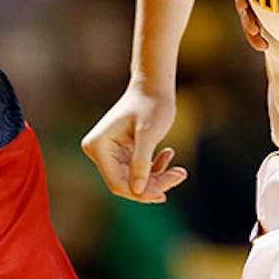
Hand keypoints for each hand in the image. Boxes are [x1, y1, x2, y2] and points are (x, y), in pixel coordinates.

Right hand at [81, 84, 187, 202]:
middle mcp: (97, 150)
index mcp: (98, 146)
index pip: (117, 183)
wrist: (154, 85)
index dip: (141, 193)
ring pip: (134, 178)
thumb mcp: (149, 133)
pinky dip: (154, 167)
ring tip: (180, 170)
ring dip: (157, 177)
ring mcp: (108, 151)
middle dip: (153, 184)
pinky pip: (136, 170)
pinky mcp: (119, 151)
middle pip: (126, 182)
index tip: (165, 194)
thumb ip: (141, 162)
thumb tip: (137, 191)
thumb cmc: (152, 104)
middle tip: (180, 175)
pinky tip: (168, 154)